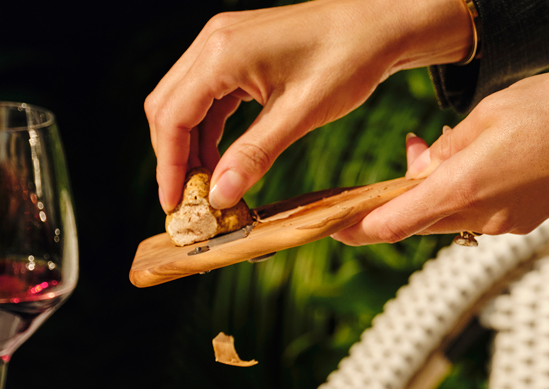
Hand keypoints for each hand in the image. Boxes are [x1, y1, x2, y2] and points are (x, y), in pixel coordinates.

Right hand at [145, 0, 473, 212]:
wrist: (381, 21)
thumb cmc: (350, 57)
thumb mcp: (302, 114)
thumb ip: (254, 155)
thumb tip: (219, 197)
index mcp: (223, 53)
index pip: (172, 117)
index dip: (169, 166)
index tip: (174, 206)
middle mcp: (214, 42)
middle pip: (167, 109)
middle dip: (174, 158)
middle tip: (188, 203)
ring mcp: (223, 43)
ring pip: (183, 103)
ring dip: (190, 147)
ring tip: (207, 188)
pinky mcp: (236, 51)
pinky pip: (206, 95)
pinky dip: (208, 130)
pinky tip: (222, 160)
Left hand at [334, 70, 548, 244]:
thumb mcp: (487, 114)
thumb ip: (445, 149)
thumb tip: (419, 171)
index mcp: (463, 187)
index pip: (390, 224)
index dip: (354, 227)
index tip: (326, 224)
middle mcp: (481, 216)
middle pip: (412, 225)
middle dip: (387, 205)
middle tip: (375, 177)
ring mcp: (505, 223)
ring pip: (444, 218)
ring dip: (426, 196)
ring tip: (432, 149)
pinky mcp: (524, 220)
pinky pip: (476, 214)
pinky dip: (460, 194)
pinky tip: (469, 162)